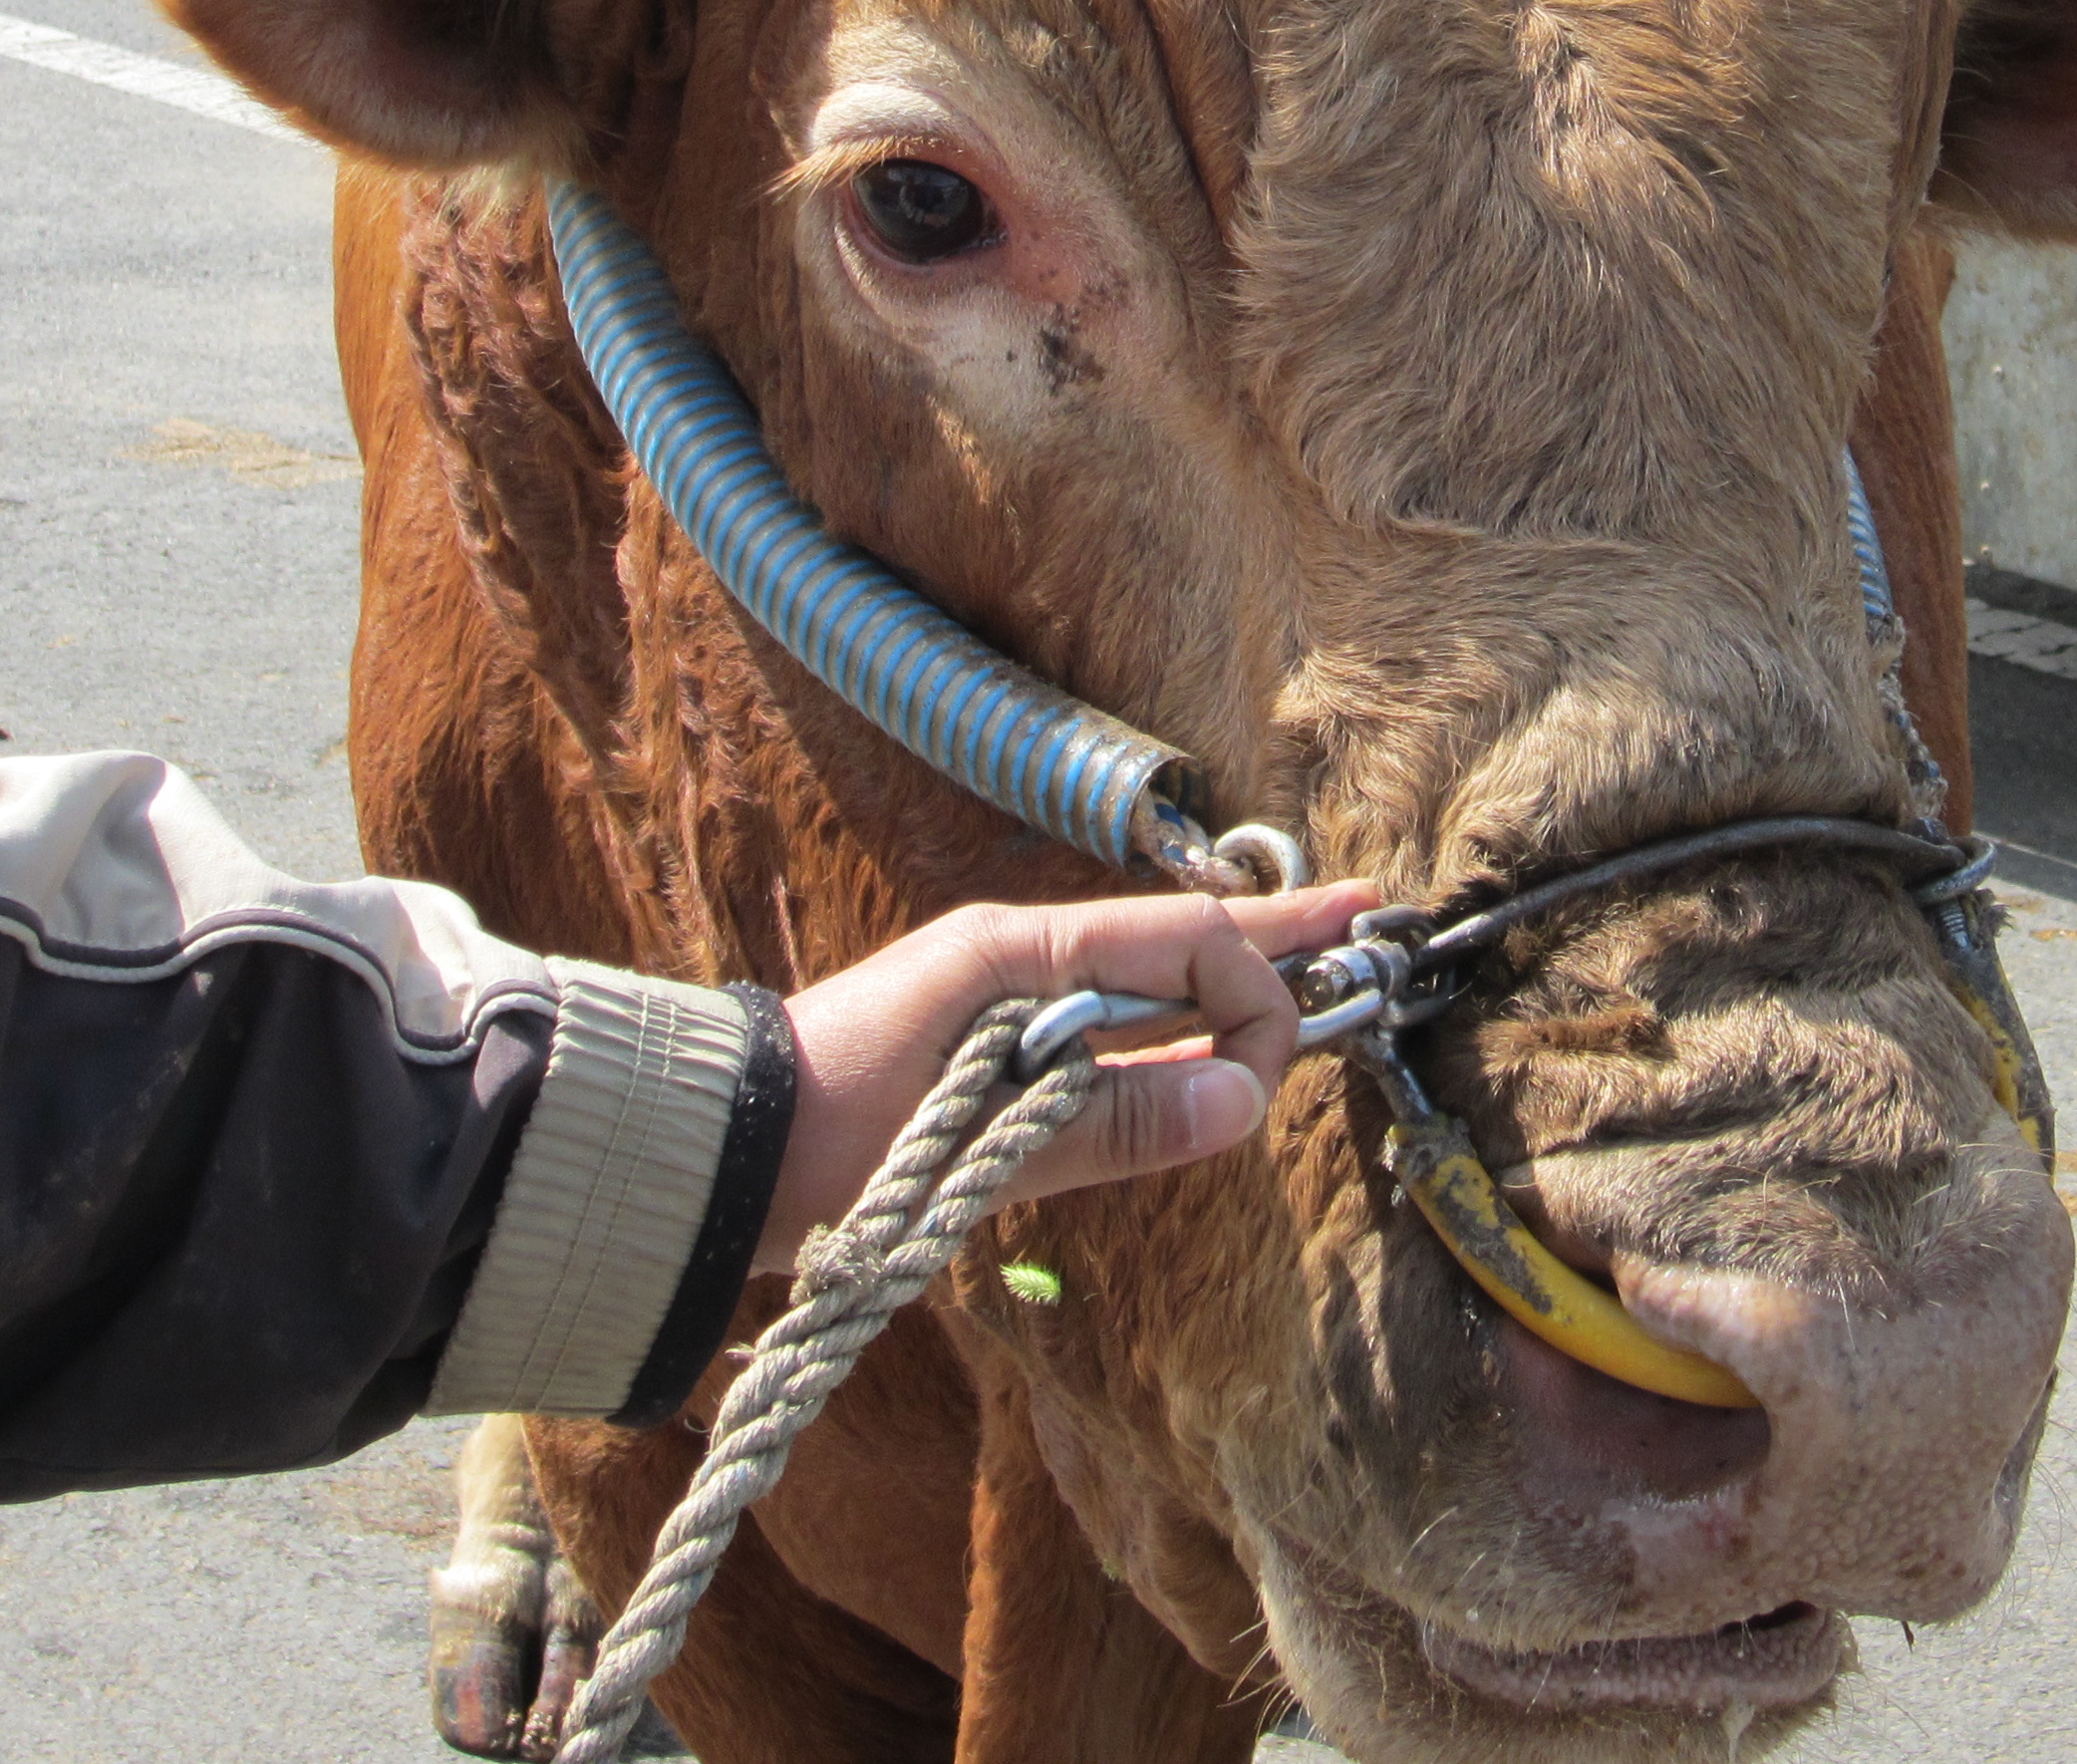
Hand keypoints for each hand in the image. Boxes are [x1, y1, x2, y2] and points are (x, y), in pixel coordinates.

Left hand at [759, 880, 1380, 1273]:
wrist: (715, 1157)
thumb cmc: (832, 1141)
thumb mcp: (977, 1135)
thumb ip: (1111, 1119)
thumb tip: (1242, 1103)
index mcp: (1023, 952)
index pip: (1184, 947)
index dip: (1252, 997)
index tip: (1272, 1077)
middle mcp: (1022, 960)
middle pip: (1176, 942)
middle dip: (1272, 938)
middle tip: (1361, 919)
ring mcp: (1004, 1004)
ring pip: (1145, 982)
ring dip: (1229, 981)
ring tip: (1307, 968)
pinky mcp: (985, 1055)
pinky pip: (1105, 1027)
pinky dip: (1171, 1025)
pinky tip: (1204, 1038)